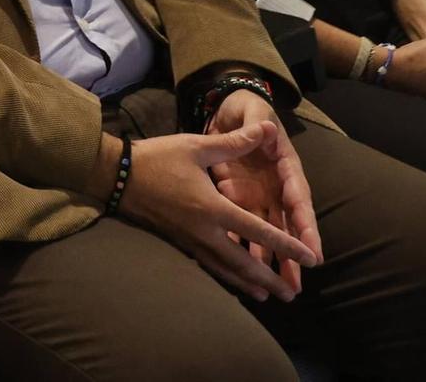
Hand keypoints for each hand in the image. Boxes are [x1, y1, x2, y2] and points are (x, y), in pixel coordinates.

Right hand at [116, 117, 319, 303]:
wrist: (116, 175)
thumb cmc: (157, 158)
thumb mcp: (196, 147)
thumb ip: (233, 143)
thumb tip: (266, 130)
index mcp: (213, 208)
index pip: (258, 231)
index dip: (286, 245)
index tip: (309, 259)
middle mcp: (205, 231)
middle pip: (243, 263)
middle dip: (269, 279)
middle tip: (291, 294)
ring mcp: (190, 240)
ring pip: (225, 269)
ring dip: (248, 283)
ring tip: (266, 295)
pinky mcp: (179, 242)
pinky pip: (208, 264)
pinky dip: (225, 276)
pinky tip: (232, 280)